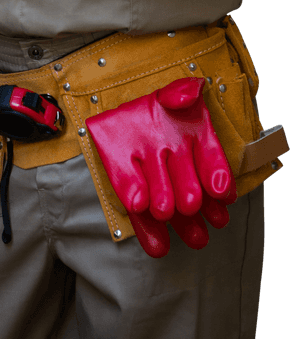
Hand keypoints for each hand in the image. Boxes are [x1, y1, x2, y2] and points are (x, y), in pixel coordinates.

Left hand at [86, 77, 236, 257]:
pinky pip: (142, 212)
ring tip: (196, 238)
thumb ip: (181, 92)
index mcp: (190, 137)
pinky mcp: (133, 192)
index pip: (209, 158)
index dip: (217, 174)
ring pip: (171, 203)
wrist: (117, 109)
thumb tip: (189, 95)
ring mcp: (156, 181)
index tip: (221, 191)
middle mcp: (175, 162)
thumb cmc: (152, 104)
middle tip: (192, 206)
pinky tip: (158, 247)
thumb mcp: (169, 91)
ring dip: (185, 224)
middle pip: (186, 183)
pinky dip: (149, 231)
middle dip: (191, 196)